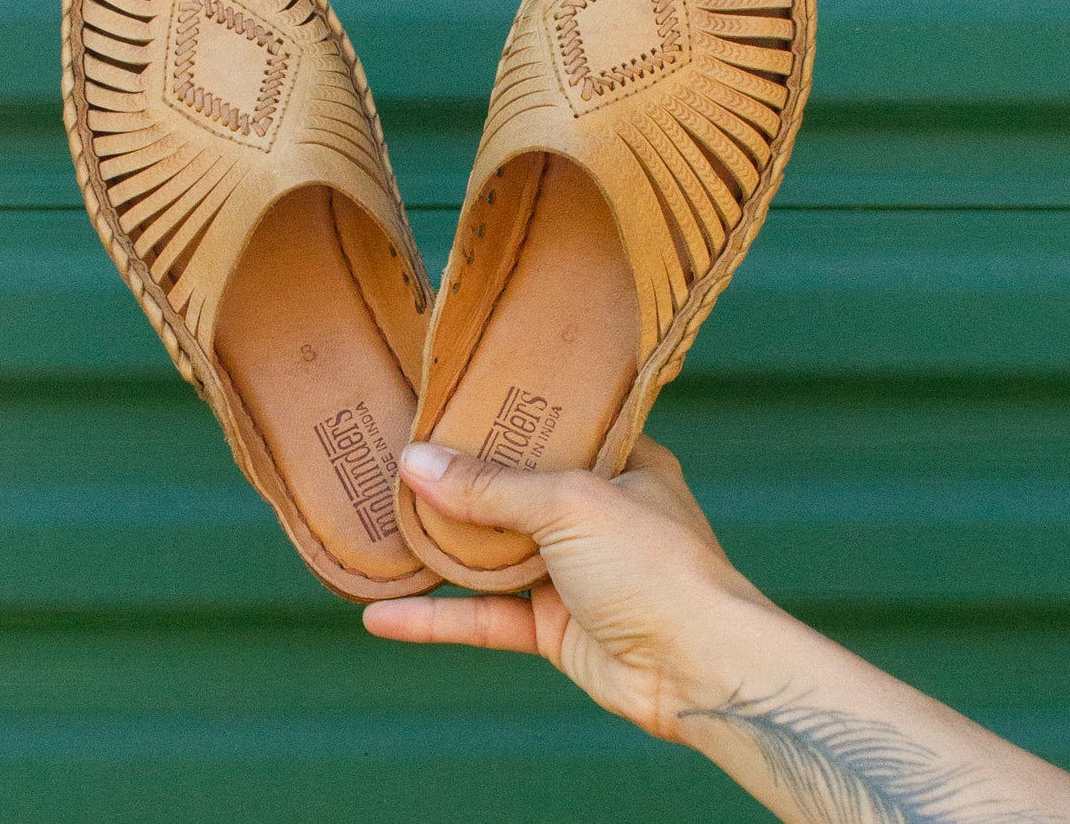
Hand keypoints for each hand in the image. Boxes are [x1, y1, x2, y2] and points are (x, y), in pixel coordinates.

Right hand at [363, 437, 779, 741]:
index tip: (438, 398)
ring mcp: (571, 571)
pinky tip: (381, 616)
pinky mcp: (552, 627)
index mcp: (618, 464)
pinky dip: (435, 619)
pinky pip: (483, 617)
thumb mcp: (570, 504)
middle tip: (384, 458)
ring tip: (369, 529)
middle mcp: (593, 513)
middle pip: (509, 491)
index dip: (498, 415)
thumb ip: (490, 486)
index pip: (551, 427)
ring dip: (434, 551)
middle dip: (451, 483)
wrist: (700, 670)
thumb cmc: (656, 567)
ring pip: (488, 555)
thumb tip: (415, 462)